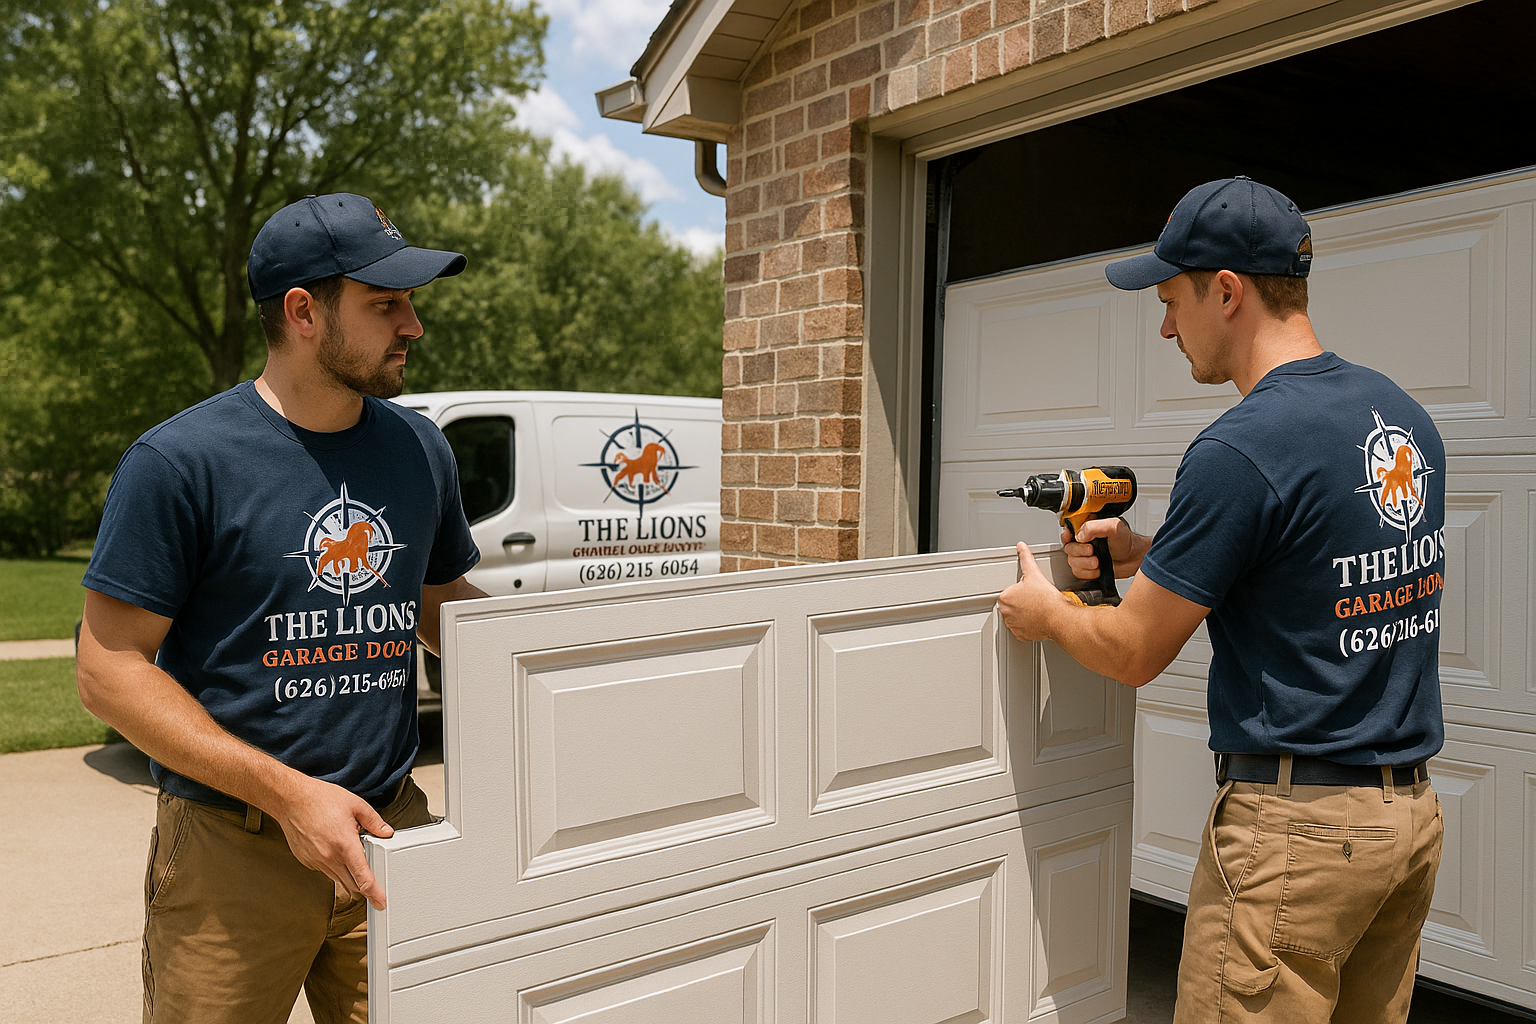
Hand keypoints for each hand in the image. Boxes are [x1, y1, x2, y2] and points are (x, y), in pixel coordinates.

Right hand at [272, 776, 394, 909]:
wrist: (291, 800)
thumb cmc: (320, 799)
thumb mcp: (356, 805)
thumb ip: (374, 822)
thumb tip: (386, 832)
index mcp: (345, 844)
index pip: (363, 877)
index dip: (374, 893)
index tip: (380, 902)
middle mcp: (330, 857)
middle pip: (352, 885)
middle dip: (364, 887)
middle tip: (372, 880)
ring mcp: (316, 861)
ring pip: (338, 879)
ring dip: (348, 876)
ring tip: (351, 855)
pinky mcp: (307, 861)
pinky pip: (325, 871)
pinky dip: (334, 867)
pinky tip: (334, 851)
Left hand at [997, 542, 1068, 642]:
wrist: (1059, 618)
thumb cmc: (1047, 599)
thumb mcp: (1034, 573)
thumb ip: (1026, 558)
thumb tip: (1021, 547)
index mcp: (1005, 597)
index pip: (1010, 592)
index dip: (1022, 590)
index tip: (1031, 591)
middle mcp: (1006, 613)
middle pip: (1012, 604)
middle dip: (1022, 602)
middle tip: (1035, 599)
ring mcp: (1013, 626)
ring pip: (1016, 617)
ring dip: (1024, 614)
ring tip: (1037, 609)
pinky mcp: (1021, 635)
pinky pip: (1022, 630)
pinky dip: (1028, 626)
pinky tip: (1037, 619)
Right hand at [1062, 517, 1137, 580]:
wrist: (1135, 559)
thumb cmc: (1127, 542)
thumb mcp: (1113, 527)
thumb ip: (1094, 527)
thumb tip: (1079, 536)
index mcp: (1088, 530)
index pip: (1068, 531)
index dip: (1066, 536)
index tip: (1070, 538)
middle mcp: (1084, 542)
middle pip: (1068, 548)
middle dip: (1080, 552)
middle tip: (1093, 551)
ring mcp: (1085, 556)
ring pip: (1072, 562)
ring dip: (1085, 564)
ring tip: (1098, 562)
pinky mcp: (1087, 569)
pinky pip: (1078, 573)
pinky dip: (1088, 573)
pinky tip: (1098, 569)